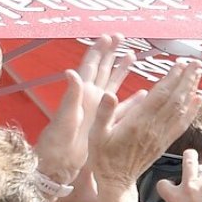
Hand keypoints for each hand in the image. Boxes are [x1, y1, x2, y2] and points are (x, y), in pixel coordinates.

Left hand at [30, 37, 132, 190]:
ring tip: (131, 56)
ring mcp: (98, 110)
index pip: (91, 65)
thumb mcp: (64, 117)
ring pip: (113, 85)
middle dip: (112, 53)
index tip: (109, 36)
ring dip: (121, 71)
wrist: (59, 165)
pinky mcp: (104, 123)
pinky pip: (122, 109)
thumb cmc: (58, 142)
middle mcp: (90, 98)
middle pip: (103, 69)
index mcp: (82, 93)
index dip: (100, 50)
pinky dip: (132, 101)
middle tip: (122, 38)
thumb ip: (70, 95)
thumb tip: (71, 72)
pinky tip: (143, 94)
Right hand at [87, 59, 201, 190]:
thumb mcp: (95, 135)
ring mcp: (161, 137)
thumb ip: (103, 114)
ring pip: (181, 110)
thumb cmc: (103, 157)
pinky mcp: (164, 143)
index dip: (171, 79)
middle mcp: (153, 129)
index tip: (180, 64)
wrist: (116, 182)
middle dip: (187, 79)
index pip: (159, 96)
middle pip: (175, 100)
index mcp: (137, 123)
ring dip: (191, 90)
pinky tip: (198, 99)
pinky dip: (191, 111)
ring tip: (198, 73)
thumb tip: (109, 94)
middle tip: (196, 63)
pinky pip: (181, 125)